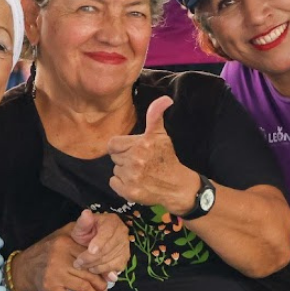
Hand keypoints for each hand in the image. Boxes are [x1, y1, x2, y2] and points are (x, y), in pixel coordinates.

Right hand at [12, 219, 112, 290]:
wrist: (25, 266)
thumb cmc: (48, 250)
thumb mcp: (61, 234)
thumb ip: (79, 231)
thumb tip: (100, 238)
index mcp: (65, 243)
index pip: (91, 258)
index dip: (102, 269)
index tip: (109, 276)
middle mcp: (60, 257)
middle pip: (89, 273)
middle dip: (100, 285)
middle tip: (105, 290)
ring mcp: (54, 273)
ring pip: (82, 287)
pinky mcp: (49, 287)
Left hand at [70, 209, 129, 275]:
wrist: (93, 241)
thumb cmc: (86, 232)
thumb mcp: (81, 226)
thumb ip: (83, 222)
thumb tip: (86, 213)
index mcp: (112, 221)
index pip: (108, 233)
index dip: (99, 242)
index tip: (90, 250)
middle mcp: (122, 232)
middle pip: (108, 249)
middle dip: (91, 258)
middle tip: (78, 263)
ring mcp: (125, 246)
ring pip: (111, 260)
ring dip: (95, 266)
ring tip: (83, 266)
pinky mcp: (125, 258)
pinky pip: (115, 268)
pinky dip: (103, 271)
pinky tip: (93, 269)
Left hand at [108, 96, 199, 214]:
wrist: (176, 186)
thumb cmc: (166, 158)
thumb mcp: (160, 135)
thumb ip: (155, 115)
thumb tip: (165, 99)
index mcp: (141, 144)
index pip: (113, 144)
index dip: (121, 147)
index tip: (133, 151)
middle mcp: (135, 160)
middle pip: (114, 157)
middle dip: (125, 159)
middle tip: (140, 163)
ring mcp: (132, 177)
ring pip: (115, 170)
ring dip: (124, 172)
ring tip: (140, 173)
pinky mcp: (129, 192)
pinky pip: (113, 183)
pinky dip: (121, 184)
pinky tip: (135, 182)